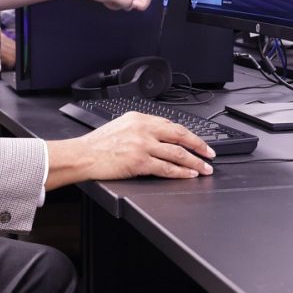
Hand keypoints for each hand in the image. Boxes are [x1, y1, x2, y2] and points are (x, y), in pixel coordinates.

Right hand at [45, 112, 213, 189]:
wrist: (82, 155)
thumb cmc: (97, 145)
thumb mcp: (120, 126)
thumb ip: (140, 129)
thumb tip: (159, 136)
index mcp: (139, 118)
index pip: (171, 124)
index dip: (188, 133)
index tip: (198, 140)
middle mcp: (143, 128)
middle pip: (179, 135)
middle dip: (198, 145)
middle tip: (210, 153)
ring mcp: (142, 145)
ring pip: (177, 153)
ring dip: (195, 161)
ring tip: (205, 168)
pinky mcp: (140, 162)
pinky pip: (167, 167)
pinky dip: (181, 172)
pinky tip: (190, 174)